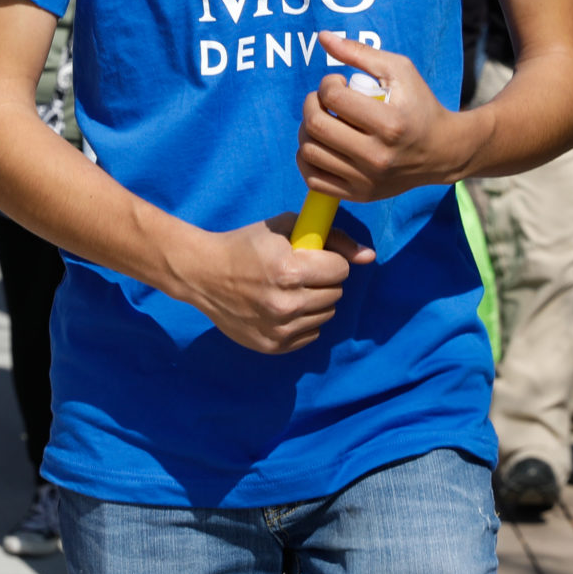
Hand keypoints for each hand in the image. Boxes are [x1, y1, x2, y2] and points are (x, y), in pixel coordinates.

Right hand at [179, 216, 375, 353]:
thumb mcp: (286, 227)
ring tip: (290, 290)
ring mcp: (279, 329)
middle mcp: (286, 304)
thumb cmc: (246, 245)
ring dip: (315, 301)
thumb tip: (369, 257)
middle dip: (323, 280)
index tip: (312, 258)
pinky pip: (311, 334)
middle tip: (300, 273)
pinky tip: (282, 307)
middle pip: (335, 294)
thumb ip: (332, 238)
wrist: (203, 274)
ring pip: (326, 315)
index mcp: (289, 271)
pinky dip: (303, 321)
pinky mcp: (273, 346)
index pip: (340, 270)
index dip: (329, 260)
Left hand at [297, 33, 468, 201]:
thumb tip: (322, 37)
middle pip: (316, 126)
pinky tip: (320, 144)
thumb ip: (360, 53)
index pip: (333, 97)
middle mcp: (377, 156)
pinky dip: (306, 159)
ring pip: (310, 152)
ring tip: (322, 121)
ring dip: (306, 131)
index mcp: (390, 123)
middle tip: (322, 100)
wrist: (442, 152)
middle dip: (311, 104)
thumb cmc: (420, 105)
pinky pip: (313, 179)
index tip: (337, 82)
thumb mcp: (399, 70)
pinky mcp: (360, 195)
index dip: (327, 83)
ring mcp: (367, 179)